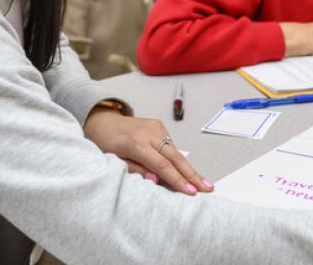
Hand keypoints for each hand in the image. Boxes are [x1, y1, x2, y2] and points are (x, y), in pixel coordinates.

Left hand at [83, 108, 212, 194]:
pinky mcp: (159, 126)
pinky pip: (171, 146)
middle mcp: (149, 133)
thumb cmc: (105, 142)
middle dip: (193, 175)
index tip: (191, 191)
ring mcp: (156, 127)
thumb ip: (135, 169)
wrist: (103, 120)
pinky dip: (178, 159)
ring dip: (189, 169)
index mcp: (136, 144)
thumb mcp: (113, 159)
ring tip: (203, 183)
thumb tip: (156, 179)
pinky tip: (187, 172)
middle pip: (176, 157)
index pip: (162, 166)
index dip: (177, 180)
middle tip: (209, 187)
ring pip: (176, 152)